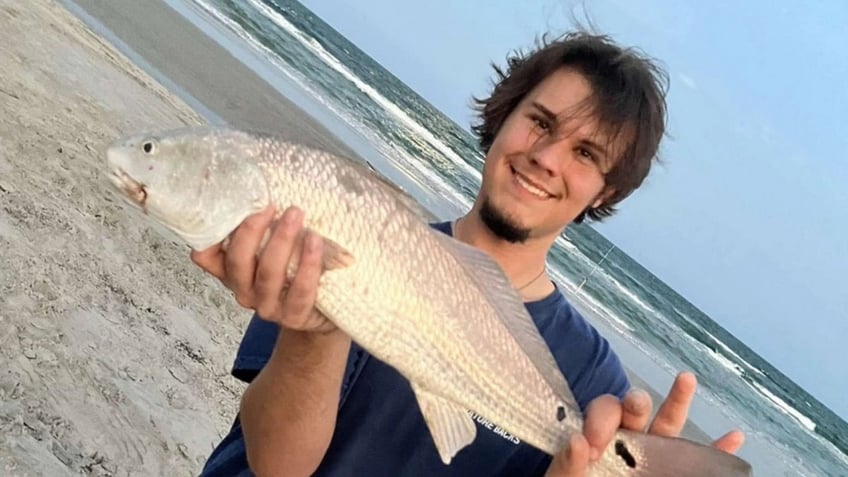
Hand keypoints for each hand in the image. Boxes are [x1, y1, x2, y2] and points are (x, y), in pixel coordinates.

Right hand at [190, 205, 334, 332]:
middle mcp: (244, 289)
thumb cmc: (295, 269)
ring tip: (296, 213)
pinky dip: (308, 264)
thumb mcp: (275, 244)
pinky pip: (300, 291)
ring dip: (281, 241)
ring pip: (268, 274)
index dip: (207, 233)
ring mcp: (267, 305)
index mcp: (232, 270)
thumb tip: (264, 169)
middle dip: (252, 230)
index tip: (226, 203)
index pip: (205, 256)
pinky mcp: (294, 316)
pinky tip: (315, 241)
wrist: (322, 312)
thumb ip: (265, 222)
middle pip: (237, 261)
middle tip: (270, 205)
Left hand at [545, 372, 744, 475]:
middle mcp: (627, 440)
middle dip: (636, 402)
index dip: (600, 419)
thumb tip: (576, 442)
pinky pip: (702, 462)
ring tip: (686, 378)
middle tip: (636, 404)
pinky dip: (719, 451)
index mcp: (598, 436)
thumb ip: (565, 465)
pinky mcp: (673, 472)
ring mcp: (653, 457)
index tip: (590, 442)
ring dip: (679, 401)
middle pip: (635, 410)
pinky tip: (734, 436)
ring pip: (668, 425)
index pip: (603, 411)